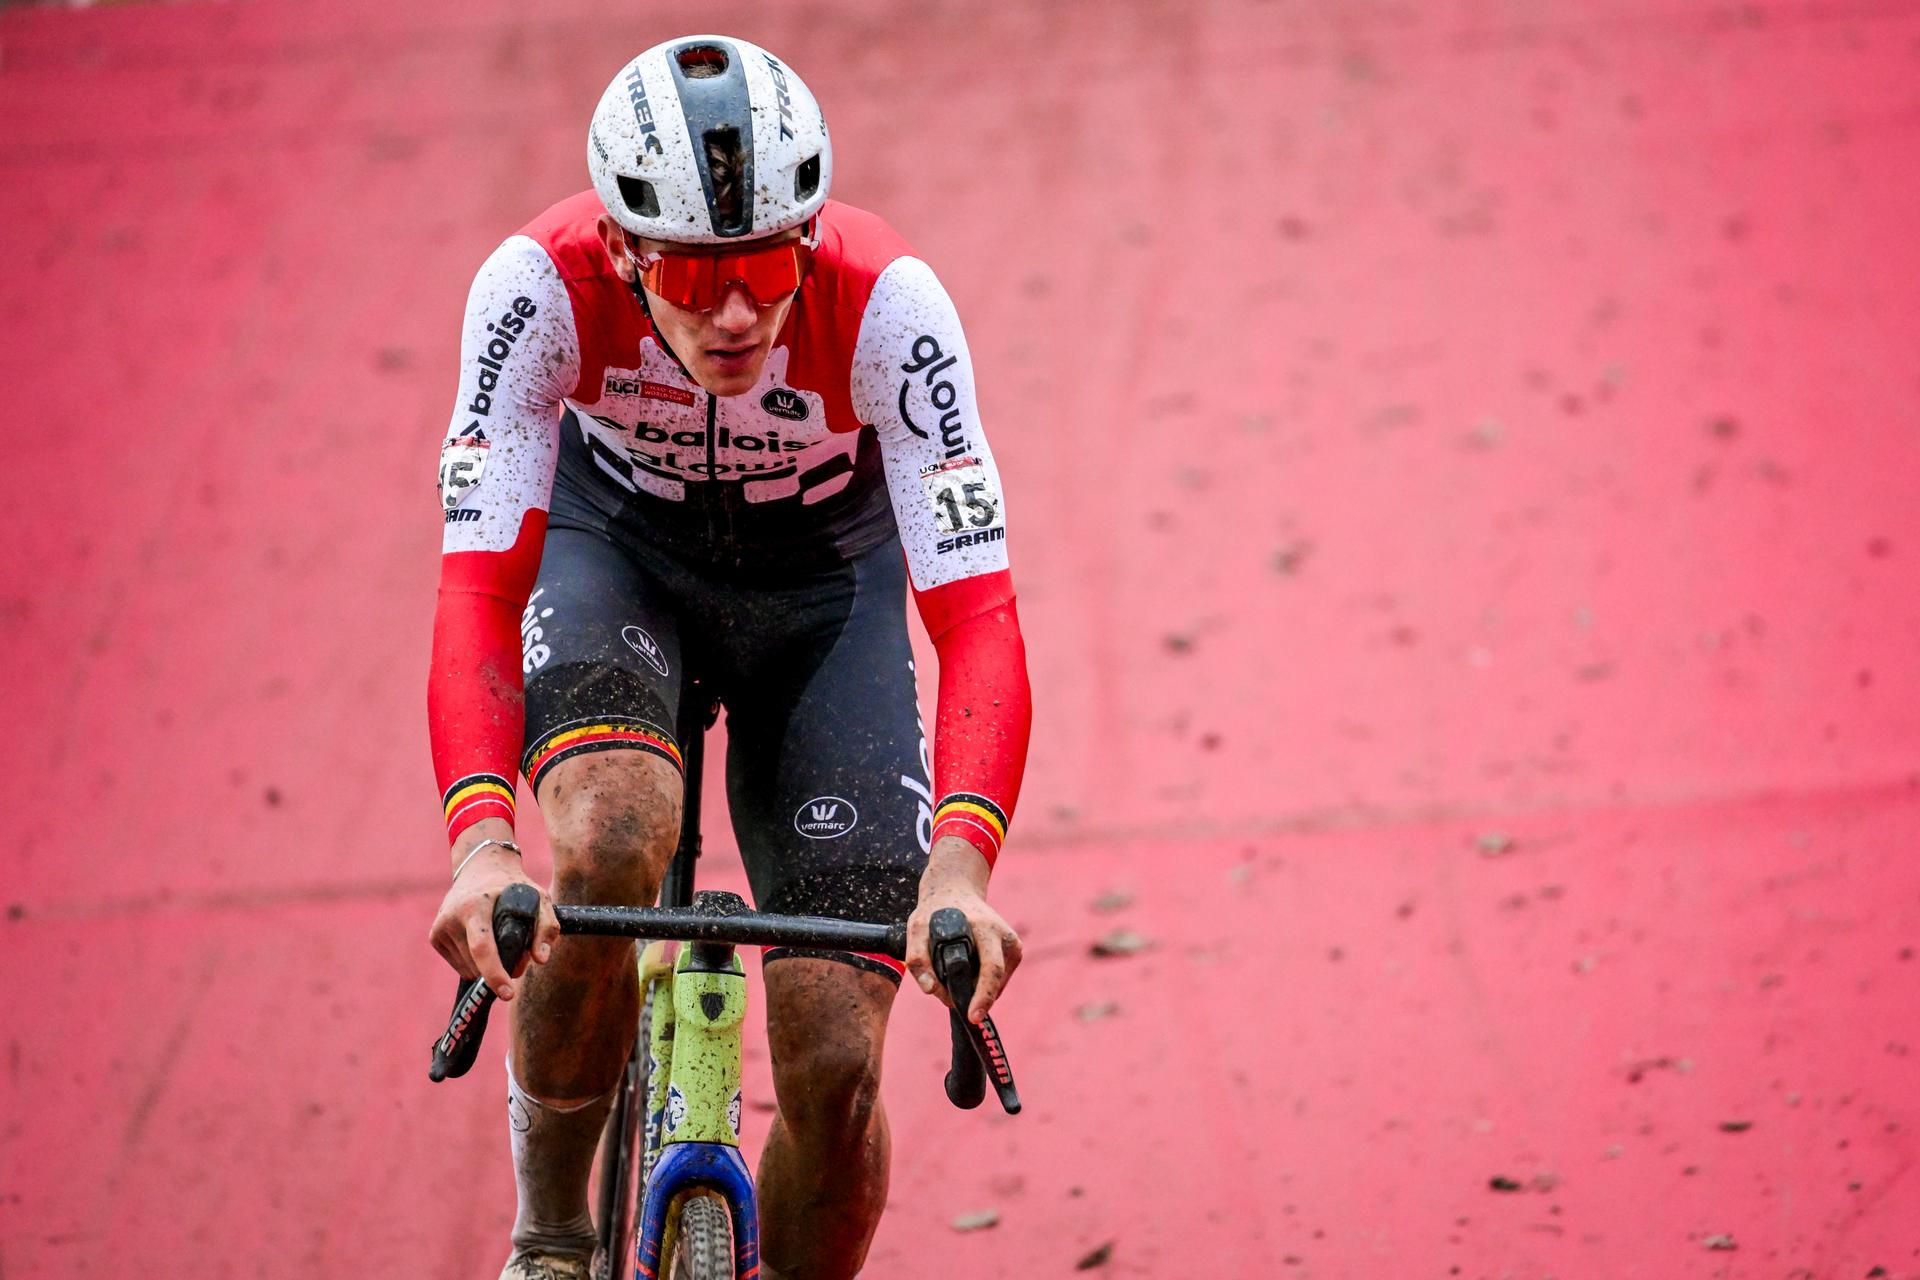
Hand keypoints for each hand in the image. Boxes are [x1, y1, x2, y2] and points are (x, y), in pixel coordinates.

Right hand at [427, 820, 560, 999]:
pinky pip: (460, 965)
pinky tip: (481, 940)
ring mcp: (440, 926)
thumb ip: (546, 927)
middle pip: (477, 963)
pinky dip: (474, 963)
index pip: (482, 947)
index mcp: (477, 905)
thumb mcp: (538, 898)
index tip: (508, 993)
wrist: (480, 868)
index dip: (494, 973)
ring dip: (487, 968)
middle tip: (517, 959)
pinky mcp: (434, 936)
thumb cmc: (513, 887)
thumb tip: (540, 959)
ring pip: (469, 969)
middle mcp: (453, 916)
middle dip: (499, 972)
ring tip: (499, 943)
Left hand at [905, 836, 1021, 1023]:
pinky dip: (984, 984)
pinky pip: (1000, 979)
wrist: (956, 890)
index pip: (990, 968)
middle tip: (960, 1008)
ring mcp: (1012, 943)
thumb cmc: (935, 912)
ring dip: (978, 991)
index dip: (983, 995)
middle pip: (997, 979)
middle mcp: (1004, 934)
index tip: (973, 1016)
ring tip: (955, 978)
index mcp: (985, 926)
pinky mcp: (1015, 950)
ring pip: (998, 983)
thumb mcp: (916, 928)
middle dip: (980, 1000)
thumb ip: (918, 958)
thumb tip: (930, 990)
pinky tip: (968, 972)